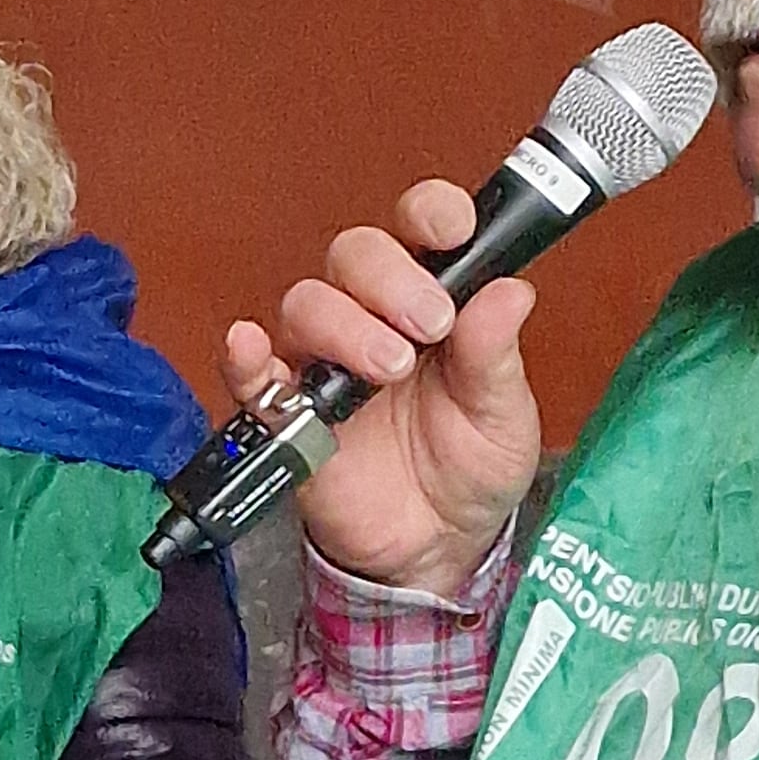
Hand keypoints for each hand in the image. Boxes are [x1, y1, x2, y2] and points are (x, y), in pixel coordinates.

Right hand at [224, 177, 541, 600]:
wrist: (439, 547)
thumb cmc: (471, 467)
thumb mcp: (504, 415)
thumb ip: (497, 354)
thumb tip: (512, 291)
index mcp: (432, 301)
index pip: (419, 228)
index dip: (430, 212)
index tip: (452, 228)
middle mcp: (372, 317)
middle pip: (355, 255)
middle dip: (391, 278)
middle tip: (429, 325)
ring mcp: (325, 360)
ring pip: (307, 303)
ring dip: (346, 324)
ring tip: (390, 370)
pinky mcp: (288, 411)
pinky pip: (252, 373)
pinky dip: (246, 356)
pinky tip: (253, 348)